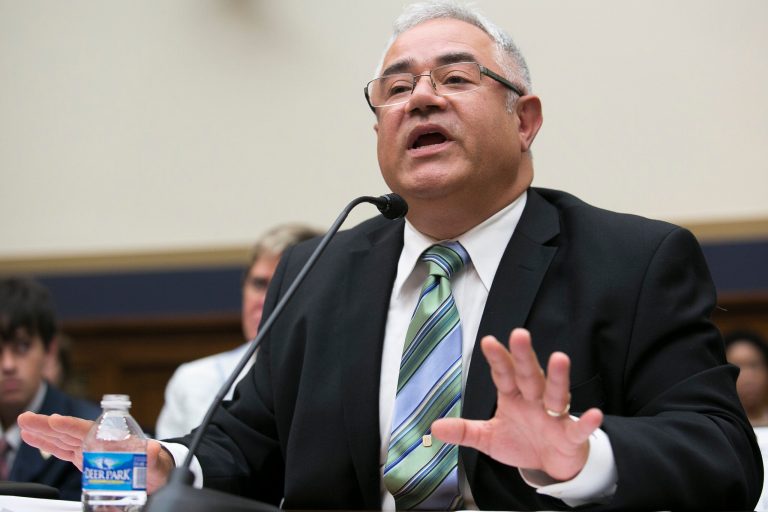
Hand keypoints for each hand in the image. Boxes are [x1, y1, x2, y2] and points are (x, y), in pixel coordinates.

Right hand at [18, 412, 174, 492]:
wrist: (153, 470)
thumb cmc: (154, 463)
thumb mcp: (154, 460)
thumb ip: (151, 456)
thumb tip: (150, 449)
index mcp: (111, 438)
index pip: (88, 429)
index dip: (71, 425)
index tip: (56, 420)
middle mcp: (97, 440)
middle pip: (69, 431)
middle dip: (47, 425)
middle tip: (27, 418)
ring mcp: (88, 448)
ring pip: (61, 439)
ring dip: (42, 433)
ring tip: (24, 425)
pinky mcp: (83, 457)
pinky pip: (62, 449)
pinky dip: (48, 444)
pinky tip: (33, 438)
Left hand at [431, 328, 602, 480]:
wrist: (549, 464)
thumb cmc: (521, 442)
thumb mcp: (488, 438)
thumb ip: (464, 431)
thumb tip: (434, 427)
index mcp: (513, 396)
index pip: (503, 374)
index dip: (497, 359)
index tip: (488, 341)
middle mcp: (534, 400)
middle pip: (528, 375)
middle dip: (524, 356)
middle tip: (519, 335)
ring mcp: (554, 416)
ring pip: (555, 393)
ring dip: (557, 377)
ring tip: (559, 359)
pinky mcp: (571, 436)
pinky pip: (579, 429)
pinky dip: (588, 423)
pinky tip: (594, 413)